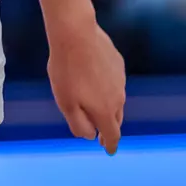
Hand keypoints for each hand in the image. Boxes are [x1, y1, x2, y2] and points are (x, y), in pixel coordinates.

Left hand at [46, 19, 125, 154]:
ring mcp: (120, 80)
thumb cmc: (66, 70)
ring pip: (116, 100)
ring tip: (96, 109)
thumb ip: (79, 124)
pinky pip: (113, 82)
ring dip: (107, 107)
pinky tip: (94, 81)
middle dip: (109, 128)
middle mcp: (118, 97)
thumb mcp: (65, 103)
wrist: (76, 34)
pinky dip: (106, 88)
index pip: (112, 135)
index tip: (109, 151)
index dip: (110, 145)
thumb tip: (90, 136)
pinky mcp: (118, 64)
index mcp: (105, 110)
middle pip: (115, 119)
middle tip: (100, 135)